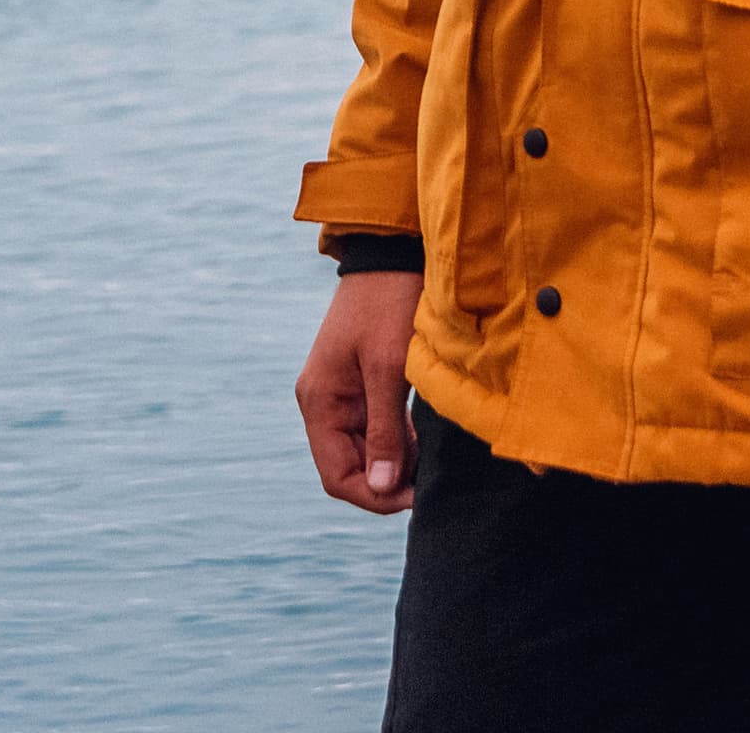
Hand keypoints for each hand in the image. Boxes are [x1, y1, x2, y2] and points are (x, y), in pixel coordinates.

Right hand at [295, 270, 423, 512]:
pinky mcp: (360, 385)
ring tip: (429, 452)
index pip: (337, 477)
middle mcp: (323, 403)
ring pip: (366, 451)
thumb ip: (387, 432)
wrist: (390, 253)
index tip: (415, 495)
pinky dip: (399, 439)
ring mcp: (341, 394)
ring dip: (397, 460)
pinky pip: (375, 429)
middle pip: (351, 467)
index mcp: (319, 401)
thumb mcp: (389, 369)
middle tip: (430, 475)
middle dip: (389, 478)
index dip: (374, 497)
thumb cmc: (389, 304)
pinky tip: (423, 433)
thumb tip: (384, 488)